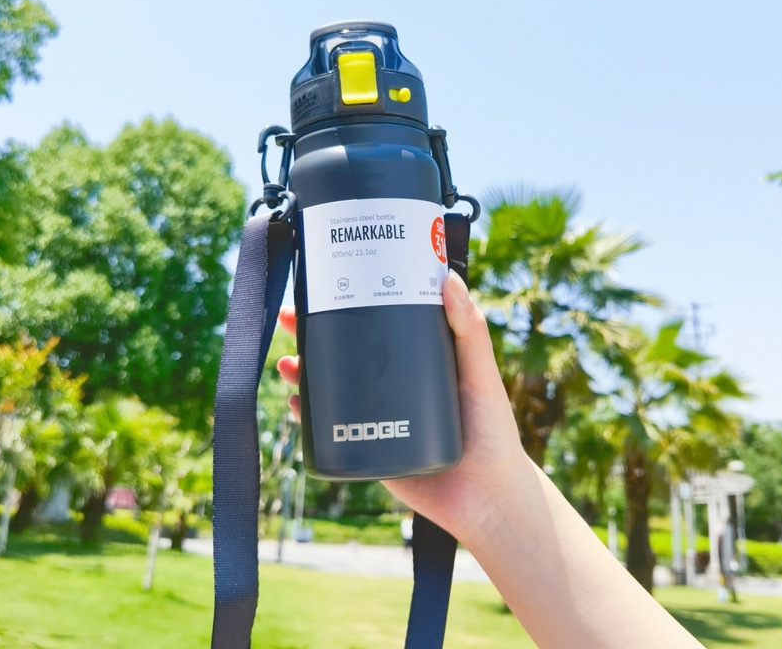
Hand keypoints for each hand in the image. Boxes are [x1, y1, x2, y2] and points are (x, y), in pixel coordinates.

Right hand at [276, 269, 527, 544]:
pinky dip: (309, 414)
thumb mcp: (481, 374)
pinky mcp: (369, 449)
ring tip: (286, 361)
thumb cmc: (495, 434)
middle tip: (290, 316)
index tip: (329, 283)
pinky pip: (331, 429)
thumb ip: (470, 331)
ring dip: (304, 371)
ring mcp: (379, 415)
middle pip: (347, 350)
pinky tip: (294, 402)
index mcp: (418, 359)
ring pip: (333, 386)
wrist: (487, 501)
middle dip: (314, 332)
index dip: (352, 301)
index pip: (380, 321)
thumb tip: (450, 280)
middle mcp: (394, 384)